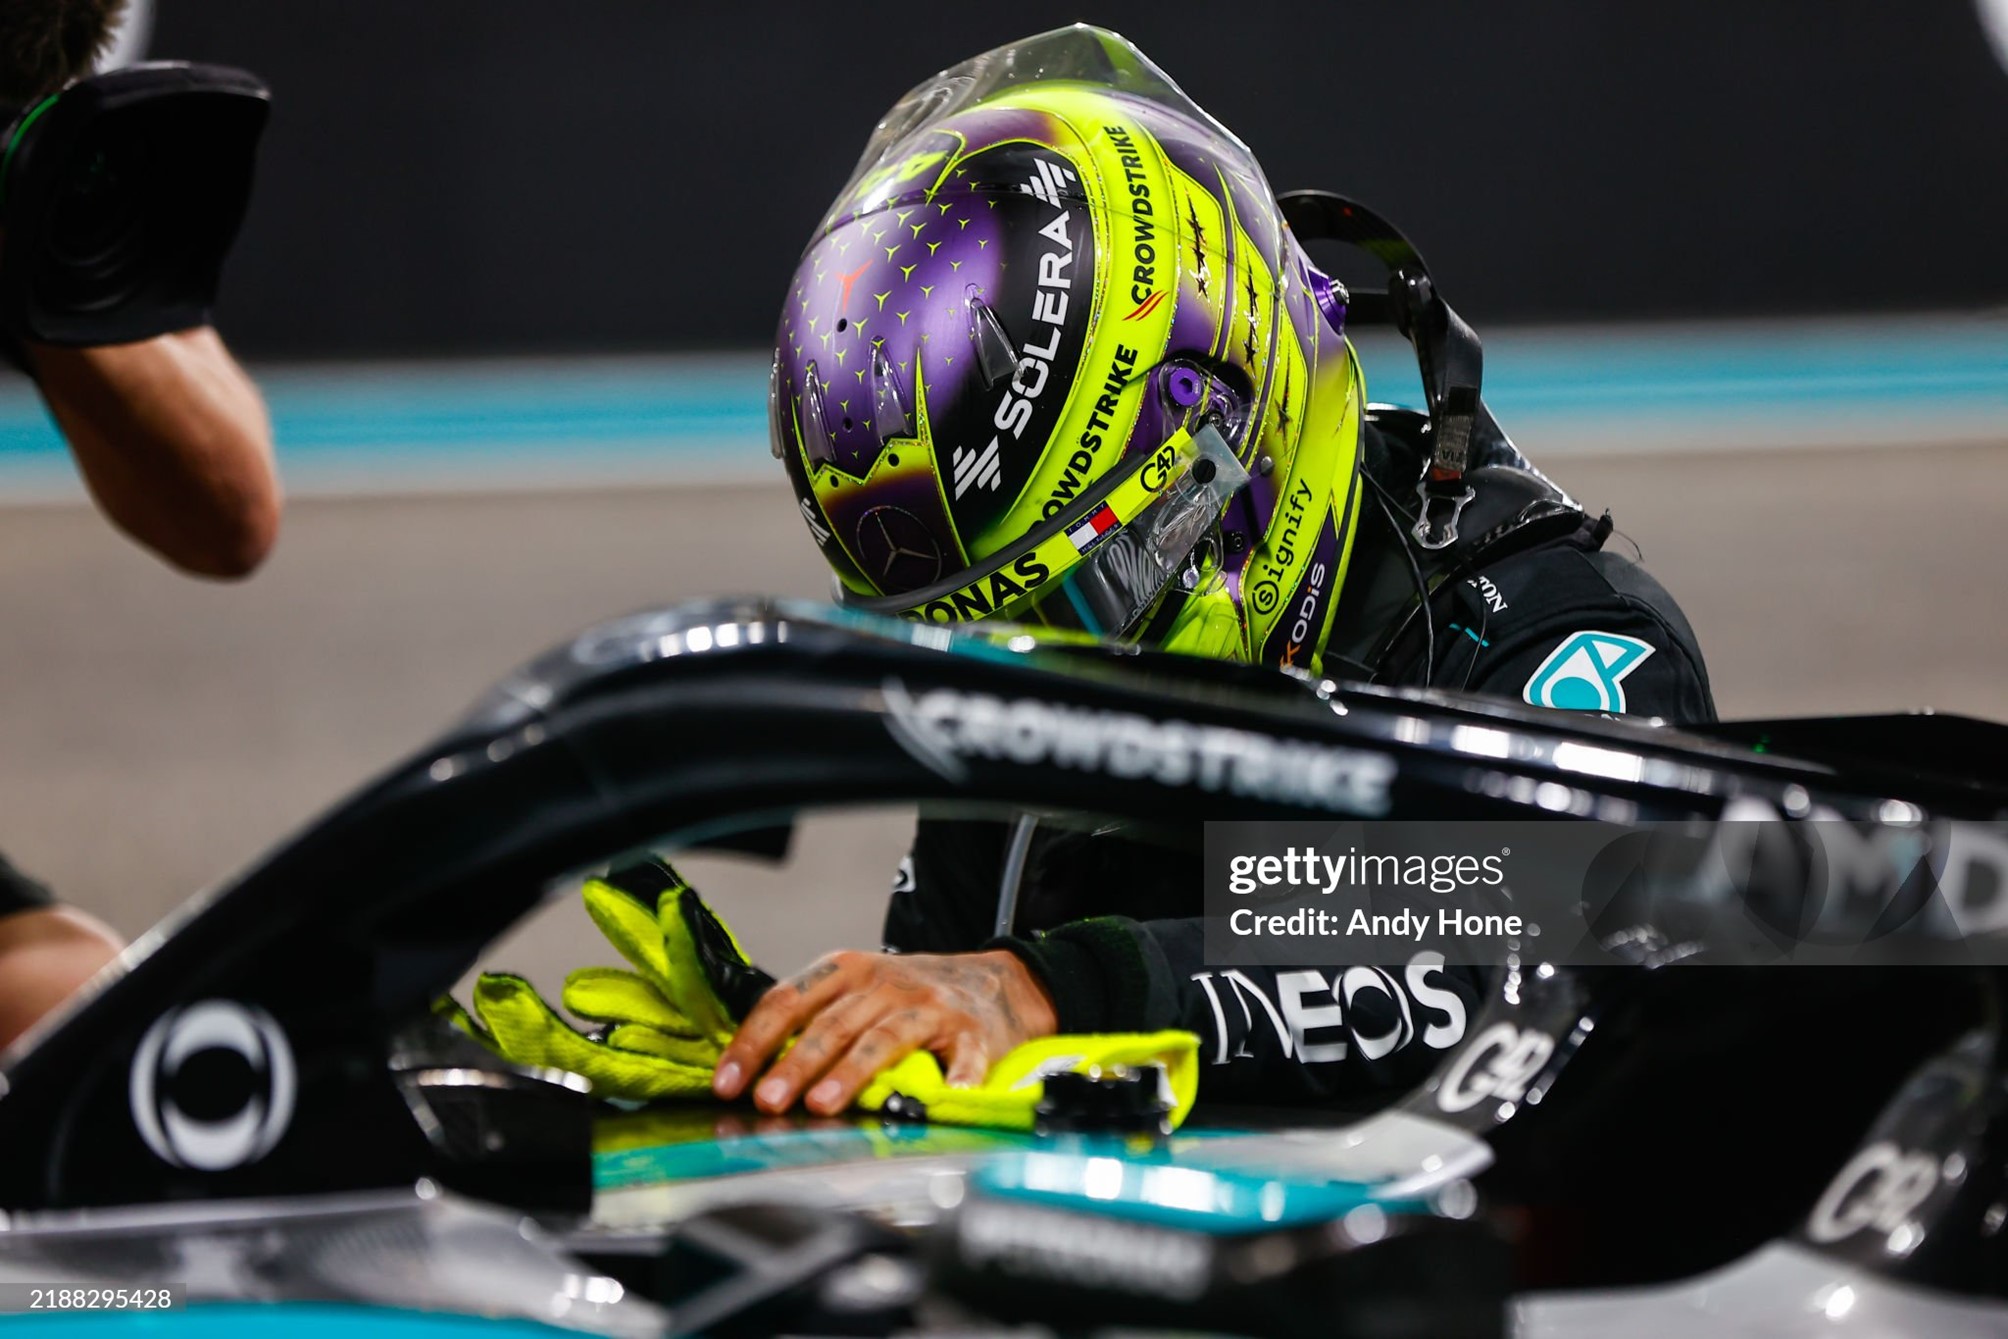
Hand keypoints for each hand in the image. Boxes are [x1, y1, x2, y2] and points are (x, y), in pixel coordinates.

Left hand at [712, 949, 1056, 1116]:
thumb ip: (812, 1021)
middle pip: (832, 1024)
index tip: (727, 1084)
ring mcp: (929, 1008)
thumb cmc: (909, 997)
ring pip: (882, 1039)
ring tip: (821, 1106)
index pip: (788, 1001)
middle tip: (766, 1101)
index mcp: (846, 971)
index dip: (753, 1042)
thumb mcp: (857, 991)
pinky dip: (956, 1077)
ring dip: (849, 1074)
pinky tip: (945, 1099)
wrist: (993, 984)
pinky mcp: (971, 1033)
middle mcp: (885, 984)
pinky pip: (962, 1058)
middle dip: (794, 1064)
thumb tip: (749, 1073)